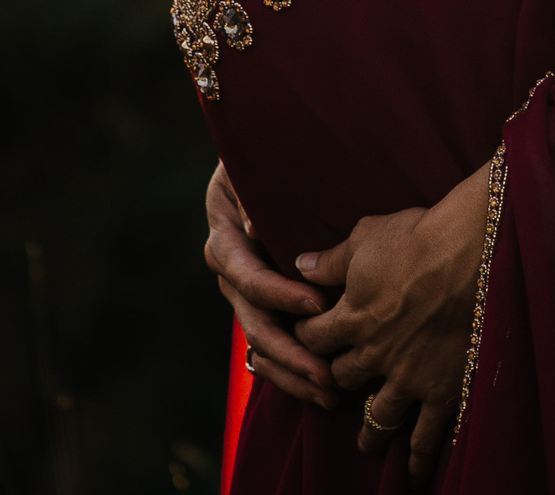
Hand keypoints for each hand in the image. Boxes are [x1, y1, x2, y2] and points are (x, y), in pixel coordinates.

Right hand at [203, 161, 339, 409]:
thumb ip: (252, 193)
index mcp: (225, 239)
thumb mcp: (253, 166)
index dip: (279, 293)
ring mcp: (245, 294)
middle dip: (289, 352)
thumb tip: (251, 227)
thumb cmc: (267, 160)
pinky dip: (293, 370)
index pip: (247, 275)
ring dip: (292, 373)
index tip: (317, 305)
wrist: (266, 165)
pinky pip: (271, 347)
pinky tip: (320, 391)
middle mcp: (231, 272)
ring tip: (329, 394)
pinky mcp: (262, 306)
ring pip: (261, 344)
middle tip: (326, 374)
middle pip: (253, 321)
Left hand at [294, 159, 494, 482]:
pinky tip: (416, 477)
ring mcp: (408, 378)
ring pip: (376, 418)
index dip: (305, 337)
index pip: (311, 338)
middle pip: (339, 378)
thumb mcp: (367, 237)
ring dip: (368, 434)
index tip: (308, 337)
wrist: (474, 253)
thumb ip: (332, 259)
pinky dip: (419, 460)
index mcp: (351, 317)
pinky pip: (426, 437)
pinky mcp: (442, 391)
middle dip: (332, 381)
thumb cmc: (419, 236)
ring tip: (367, 444)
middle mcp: (373, 354)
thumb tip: (302, 264)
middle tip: (334, 386)